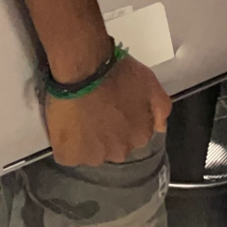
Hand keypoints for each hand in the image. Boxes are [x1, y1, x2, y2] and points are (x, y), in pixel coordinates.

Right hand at [45, 55, 171, 167]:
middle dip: (106, 132)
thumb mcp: (150, 82)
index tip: (113, 105)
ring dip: (86, 138)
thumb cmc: (117, 72)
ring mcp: (93, 156)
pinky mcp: (69, 155)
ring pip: (91, 151)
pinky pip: (68, 153)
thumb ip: (161, 108)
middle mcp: (119, 153)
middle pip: (112, 146)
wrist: (84, 69)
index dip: (122, 119)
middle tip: (96, 109)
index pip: (133, 135)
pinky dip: (67, 142)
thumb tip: (160, 128)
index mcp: (139, 136)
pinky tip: (66, 124)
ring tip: (79, 115)